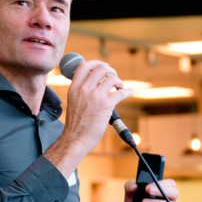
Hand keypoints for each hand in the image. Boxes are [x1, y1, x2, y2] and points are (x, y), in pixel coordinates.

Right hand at [44, 60, 133, 178]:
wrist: (76, 138)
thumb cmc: (76, 123)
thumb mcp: (73, 101)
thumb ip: (81, 90)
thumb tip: (94, 83)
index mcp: (74, 87)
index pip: (84, 65)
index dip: (95, 63)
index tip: (102, 67)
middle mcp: (84, 88)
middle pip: (101, 68)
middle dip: (110, 70)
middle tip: (114, 77)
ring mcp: (95, 96)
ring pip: (112, 78)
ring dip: (119, 81)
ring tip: (120, 87)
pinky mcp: (106, 105)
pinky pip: (121, 92)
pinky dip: (127, 91)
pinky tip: (128, 92)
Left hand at [114, 178, 177, 201]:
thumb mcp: (129, 196)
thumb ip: (129, 187)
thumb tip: (133, 185)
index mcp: (162, 192)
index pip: (170, 184)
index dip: (162, 183)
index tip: (148, 186)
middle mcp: (168, 201)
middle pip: (174, 193)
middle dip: (161, 190)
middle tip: (147, 190)